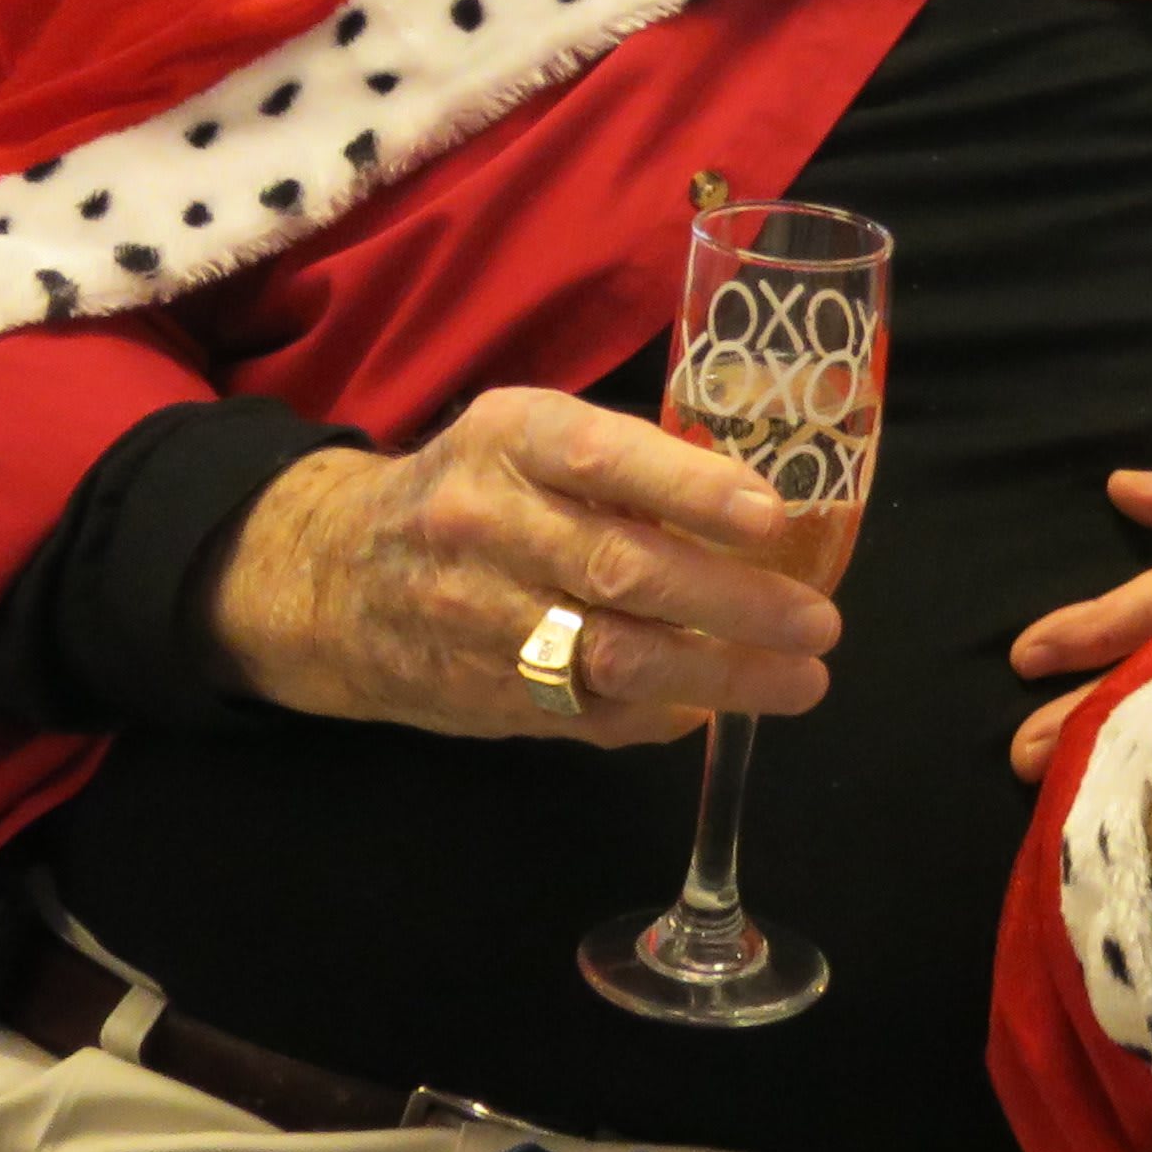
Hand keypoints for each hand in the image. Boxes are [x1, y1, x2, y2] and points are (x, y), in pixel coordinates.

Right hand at [202, 390, 838, 745]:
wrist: (333, 573)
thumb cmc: (475, 486)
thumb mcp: (529, 434)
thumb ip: (628, 462)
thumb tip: (761, 508)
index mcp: (513, 441)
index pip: (606, 459)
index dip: (690, 489)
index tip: (770, 517)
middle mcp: (490, 526)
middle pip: (619, 570)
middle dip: (731, 603)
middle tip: (818, 622)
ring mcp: (479, 618)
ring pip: (608, 656)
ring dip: (717, 676)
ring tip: (799, 681)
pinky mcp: (479, 691)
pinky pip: (581, 713)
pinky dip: (656, 717)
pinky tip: (715, 711)